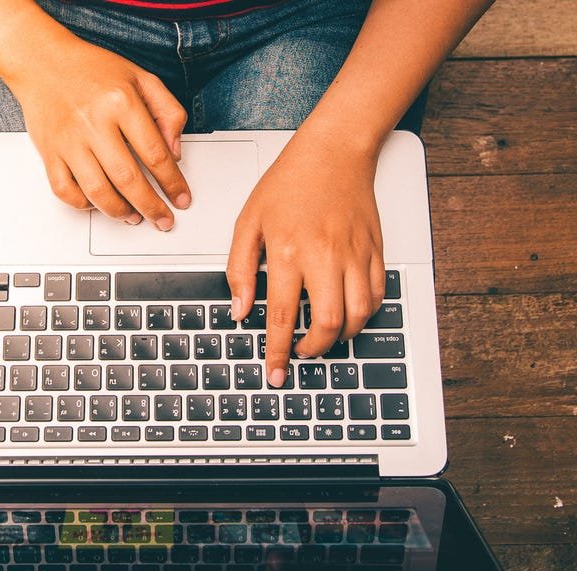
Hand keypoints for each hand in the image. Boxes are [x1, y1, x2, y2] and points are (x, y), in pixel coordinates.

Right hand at [7, 39, 190, 228]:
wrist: (43, 63)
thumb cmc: (92, 71)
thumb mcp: (141, 79)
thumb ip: (167, 112)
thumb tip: (174, 153)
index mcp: (121, 102)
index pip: (155, 154)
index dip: (172, 182)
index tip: (181, 198)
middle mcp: (93, 123)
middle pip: (128, 179)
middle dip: (151, 206)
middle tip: (162, 219)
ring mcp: (68, 141)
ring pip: (97, 191)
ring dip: (119, 212)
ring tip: (133, 217)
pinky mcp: (49, 153)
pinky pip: (64, 190)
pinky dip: (82, 204)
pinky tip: (97, 203)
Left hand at [226, 135, 384, 386]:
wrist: (334, 151)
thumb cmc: (289, 182)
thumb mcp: (248, 222)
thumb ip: (239, 269)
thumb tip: (239, 310)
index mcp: (288, 251)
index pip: (280, 315)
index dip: (277, 351)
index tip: (274, 372)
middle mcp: (325, 256)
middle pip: (328, 322)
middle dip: (314, 349)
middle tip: (301, 353)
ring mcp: (355, 254)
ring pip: (359, 314)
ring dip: (342, 336)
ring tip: (324, 337)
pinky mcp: (375, 250)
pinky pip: (377, 295)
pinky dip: (365, 314)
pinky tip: (348, 315)